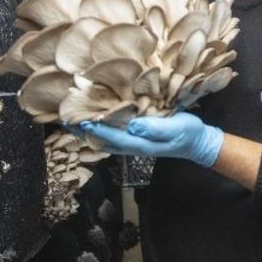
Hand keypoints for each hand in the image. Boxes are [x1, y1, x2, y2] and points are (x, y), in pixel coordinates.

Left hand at [68, 111, 224, 167]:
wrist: (197, 142)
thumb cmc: (187, 133)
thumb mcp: (175, 128)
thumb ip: (154, 128)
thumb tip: (132, 126)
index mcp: (140, 143)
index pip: (111, 136)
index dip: (94, 127)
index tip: (79, 118)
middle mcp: (132, 144)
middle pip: (102, 138)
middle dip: (83, 129)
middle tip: (65, 117)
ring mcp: (133, 141)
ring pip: (104, 136)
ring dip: (87, 128)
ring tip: (71, 118)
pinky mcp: (136, 136)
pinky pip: (112, 132)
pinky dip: (99, 125)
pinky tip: (93, 117)